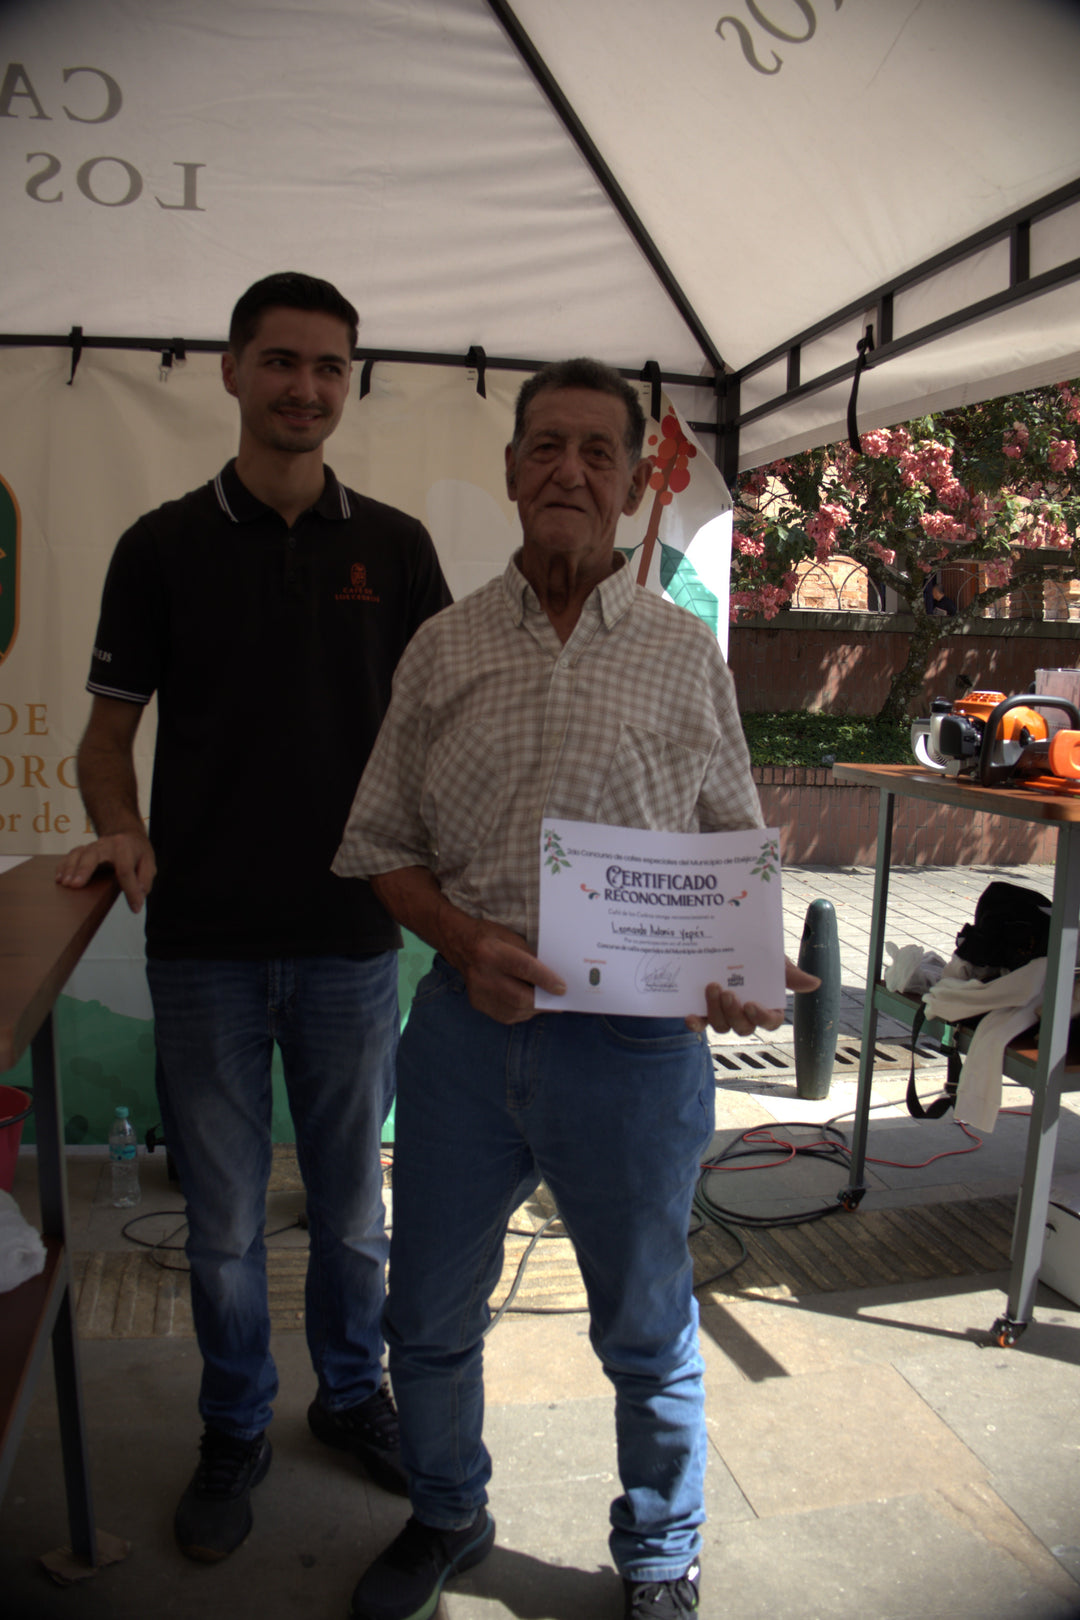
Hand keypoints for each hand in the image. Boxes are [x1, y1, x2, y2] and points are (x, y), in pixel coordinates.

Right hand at [55, 830, 156, 913]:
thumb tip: (139, 896)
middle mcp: (107, 845)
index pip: (126, 870)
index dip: (130, 890)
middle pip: (93, 855)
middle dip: (84, 870)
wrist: (125, 834)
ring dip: (70, 868)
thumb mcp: (149, 862)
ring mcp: (93, 846)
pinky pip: (71, 855)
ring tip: (64, 883)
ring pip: (79, 854)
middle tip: (75, 885)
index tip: (135, 907)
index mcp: (126, 848)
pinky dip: (63, 866)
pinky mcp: (83, 850)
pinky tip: (58, 878)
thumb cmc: (136, 851)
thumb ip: (145, 879)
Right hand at [444, 912, 566, 1024]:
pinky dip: (522, 1011)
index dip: (546, 980)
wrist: (460, 944)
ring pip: (514, 1010)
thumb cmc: (491, 938)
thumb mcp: (512, 938)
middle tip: (559, 1001)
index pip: (524, 969)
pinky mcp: (478, 1003)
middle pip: (519, 997)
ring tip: (545, 1002)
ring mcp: (478, 992)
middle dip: (543, 1001)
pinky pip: (506, 1015)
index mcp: (491, 953)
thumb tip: (553, 976)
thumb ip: (531, 957)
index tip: (562, 988)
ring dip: (534, 1008)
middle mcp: (482, 975)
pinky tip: (528, 1004)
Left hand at [685, 956, 820, 1036]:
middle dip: (735, 1013)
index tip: (752, 1004)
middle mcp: (745, 1015)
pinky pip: (700, 1025)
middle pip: (743, 1027)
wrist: (729, 941)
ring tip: (712, 987)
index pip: (770, 1022)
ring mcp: (723, 1014)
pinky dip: (695, 1024)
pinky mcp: (703, 1011)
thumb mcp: (774, 961)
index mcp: (766, 1006)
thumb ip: (791, 974)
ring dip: (716, 1011)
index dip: (761, 1018)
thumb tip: (815, 983)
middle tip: (728, 993)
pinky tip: (690, 1016)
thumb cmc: (757, 954)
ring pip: (721, 1025)